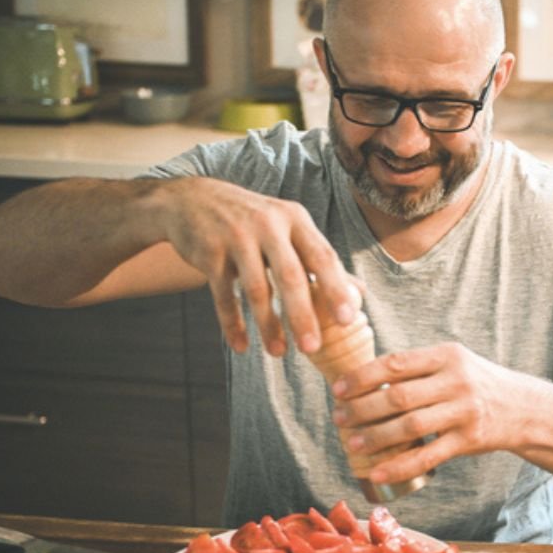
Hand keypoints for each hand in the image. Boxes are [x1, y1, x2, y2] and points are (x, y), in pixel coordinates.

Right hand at [161, 177, 359, 354]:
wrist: (191, 199)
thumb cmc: (253, 221)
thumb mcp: (289, 229)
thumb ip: (321, 259)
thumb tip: (361, 292)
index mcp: (295, 220)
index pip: (322, 257)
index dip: (336, 290)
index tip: (349, 321)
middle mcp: (268, 225)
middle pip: (291, 276)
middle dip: (302, 315)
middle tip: (312, 348)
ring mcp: (236, 238)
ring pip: (257, 289)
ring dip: (268, 325)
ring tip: (279, 353)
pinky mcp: (210, 253)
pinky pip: (224, 295)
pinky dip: (232, 323)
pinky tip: (241, 346)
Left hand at [329, 342, 526, 483]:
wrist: (523, 407)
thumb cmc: (477, 384)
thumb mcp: (454, 363)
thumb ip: (419, 367)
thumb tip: (364, 379)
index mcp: (447, 355)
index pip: (396, 363)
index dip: (362, 377)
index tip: (339, 389)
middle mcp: (456, 380)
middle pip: (398, 396)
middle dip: (362, 409)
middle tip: (339, 418)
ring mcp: (464, 411)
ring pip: (410, 426)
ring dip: (375, 437)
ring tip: (351, 443)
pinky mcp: (469, 439)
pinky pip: (428, 456)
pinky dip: (399, 465)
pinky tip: (377, 471)